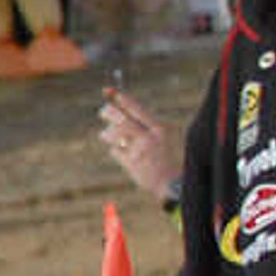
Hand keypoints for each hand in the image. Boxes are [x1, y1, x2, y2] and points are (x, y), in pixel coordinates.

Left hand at [95, 88, 176, 204]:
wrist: (173, 183)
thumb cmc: (166, 157)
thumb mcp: (161, 137)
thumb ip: (145, 126)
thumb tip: (121, 111)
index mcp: (160, 129)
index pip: (138, 110)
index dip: (122, 100)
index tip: (110, 91)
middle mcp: (150, 137)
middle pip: (122, 120)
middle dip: (109, 113)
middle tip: (102, 111)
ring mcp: (140, 150)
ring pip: (115, 134)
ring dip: (107, 133)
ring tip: (106, 134)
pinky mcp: (131, 163)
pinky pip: (115, 151)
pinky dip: (115, 151)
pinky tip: (123, 154)